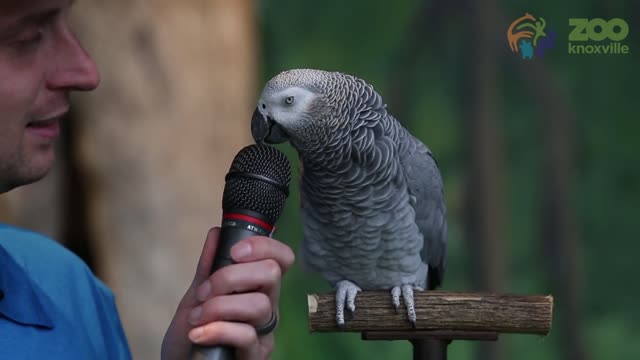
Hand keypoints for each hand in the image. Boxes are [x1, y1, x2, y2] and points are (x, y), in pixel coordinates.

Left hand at [161, 227, 294, 359]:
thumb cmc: (194, 333)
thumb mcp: (197, 296)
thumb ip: (208, 267)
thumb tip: (217, 232)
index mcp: (257, 288)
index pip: (281, 258)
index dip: (264, 246)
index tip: (234, 251)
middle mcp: (268, 307)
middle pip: (272, 273)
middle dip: (231, 276)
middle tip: (204, 292)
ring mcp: (264, 332)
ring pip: (259, 304)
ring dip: (220, 307)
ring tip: (196, 319)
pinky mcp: (255, 356)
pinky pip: (246, 334)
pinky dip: (217, 330)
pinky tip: (198, 334)